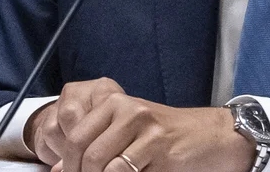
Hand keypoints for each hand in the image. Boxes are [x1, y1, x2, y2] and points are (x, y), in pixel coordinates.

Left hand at [26, 77, 253, 171]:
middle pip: (85, 151)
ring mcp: (145, 127)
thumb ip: (95, 145)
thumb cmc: (166, 139)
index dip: (67, 164)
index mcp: (114, 103)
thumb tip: (57, 167)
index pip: (74, 136)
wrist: (212, 137)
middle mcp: (128, 110)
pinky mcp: (160, 147)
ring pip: (103, 164)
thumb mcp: (128, 134)